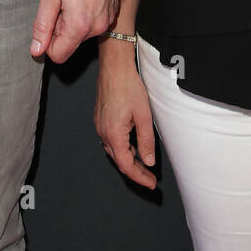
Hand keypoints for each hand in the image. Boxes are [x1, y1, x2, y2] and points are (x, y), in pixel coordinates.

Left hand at [30, 0, 120, 63]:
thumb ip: (42, 26)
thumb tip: (36, 50)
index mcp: (79, 25)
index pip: (58, 55)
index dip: (48, 42)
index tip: (48, 22)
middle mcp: (97, 27)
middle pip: (71, 42)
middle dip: (61, 27)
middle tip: (61, 2)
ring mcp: (107, 20)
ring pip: (82, 32)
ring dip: (74, 19)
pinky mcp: (113, 12)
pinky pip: (94, 22)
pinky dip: (87, 12)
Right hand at [95, 44, 156, 188]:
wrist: (114, 67)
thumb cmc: (128, 86)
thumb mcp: (144, 115)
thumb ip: (146, 141)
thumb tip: (149, 161)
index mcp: (113, 134)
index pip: (126, 165)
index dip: (139, 177)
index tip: (151, 183)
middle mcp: (103, 132)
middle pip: (119, 161)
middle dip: (135, 171)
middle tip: (151, 177)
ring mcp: (100, 126)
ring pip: (114, 151)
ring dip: (129, 160)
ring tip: (144, 164)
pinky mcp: (101, 119)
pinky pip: (111, 141)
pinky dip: (123, 148)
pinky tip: (133, 147)